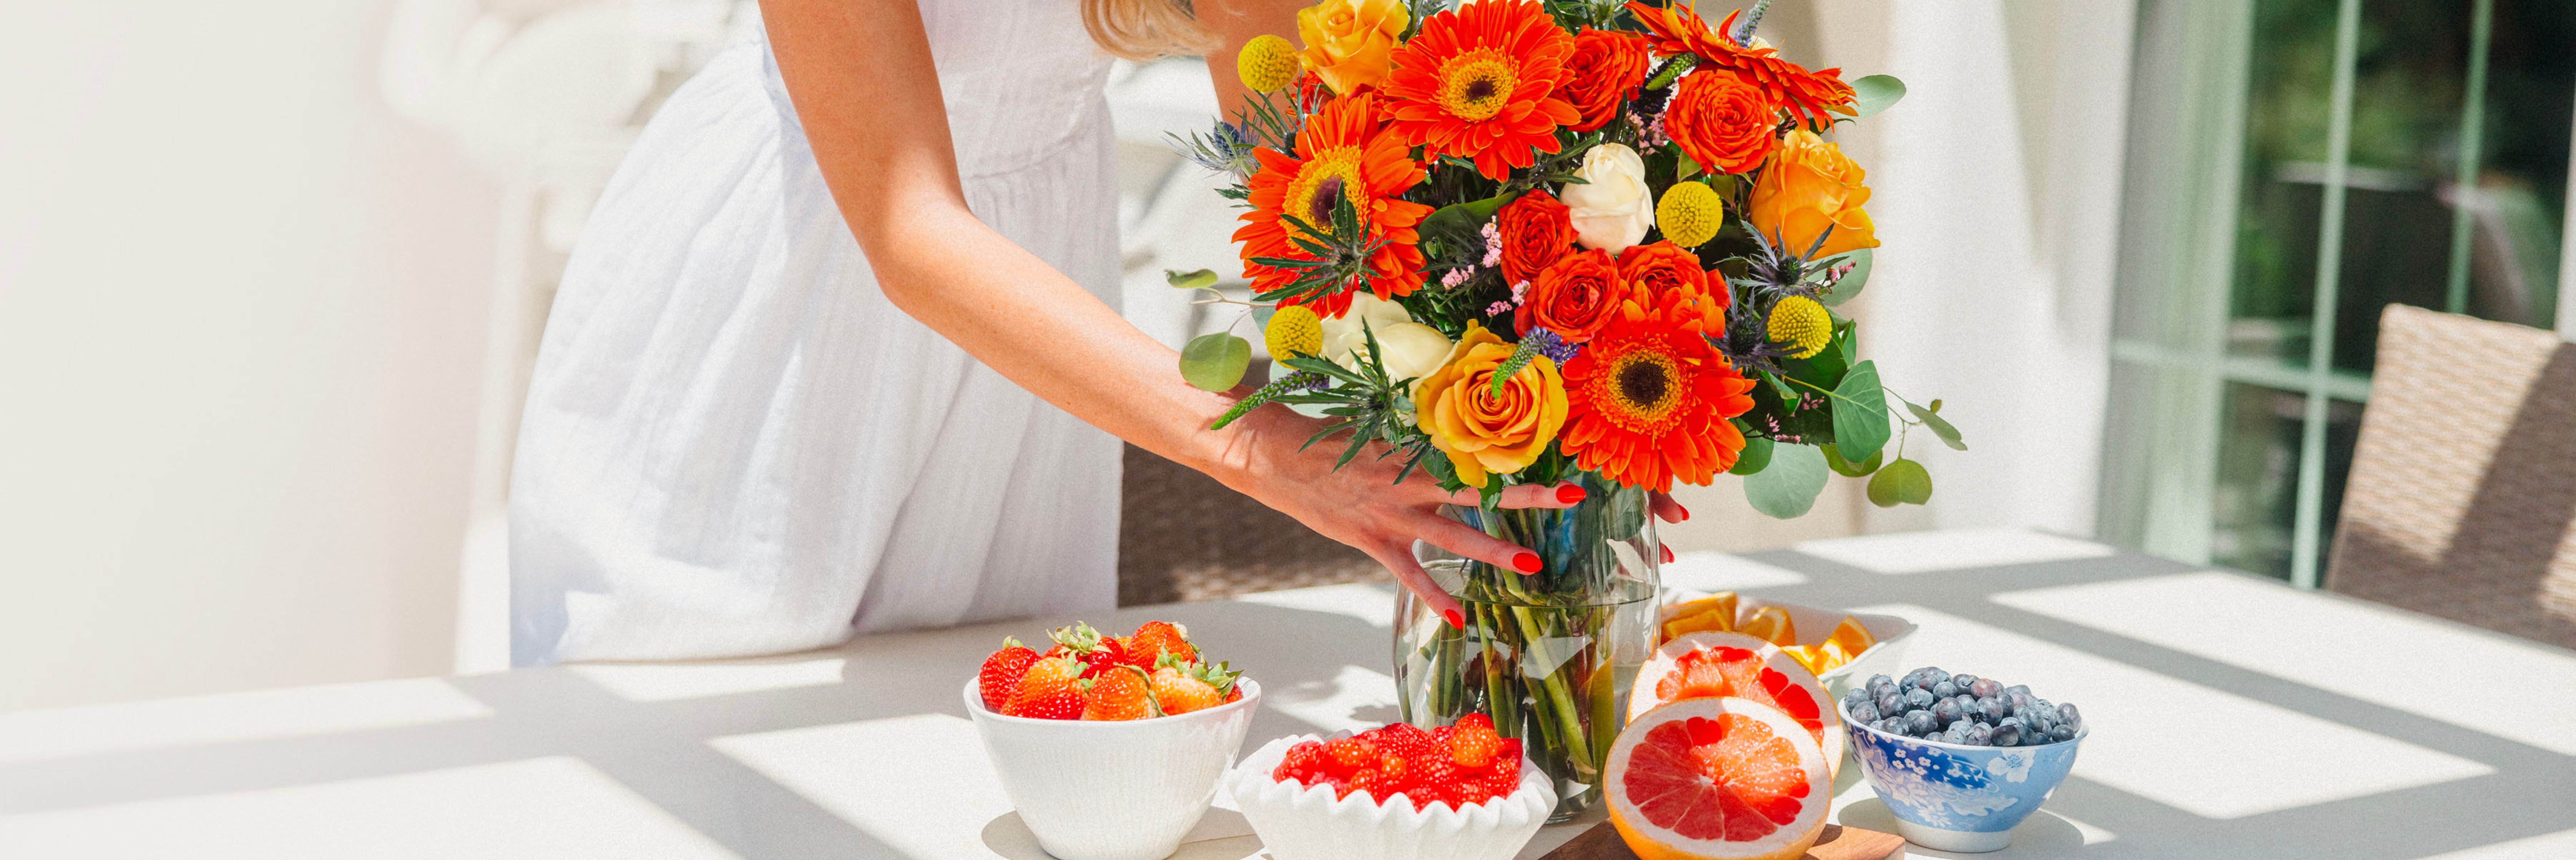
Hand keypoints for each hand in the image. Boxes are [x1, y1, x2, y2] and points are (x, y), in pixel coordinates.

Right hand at [1199, 406, 1596, 625]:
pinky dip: (1434, 597)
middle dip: (1526, 496)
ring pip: (1451, 533)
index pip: (1474, 453)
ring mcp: (1391, 514)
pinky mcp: (1370, 540)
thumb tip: (1448, 442)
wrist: (1275, 456)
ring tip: (1532, 564)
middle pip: (1477, 489)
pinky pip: (1409, 574)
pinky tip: (1461, 620)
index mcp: (1413, 450)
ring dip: (1492, 549)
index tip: (1551, 449)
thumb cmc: (1327, 440)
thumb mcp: (1375, 434)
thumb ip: (1413, 444)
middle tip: (1571, 497)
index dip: (1513, 454)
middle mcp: (1410, 482)